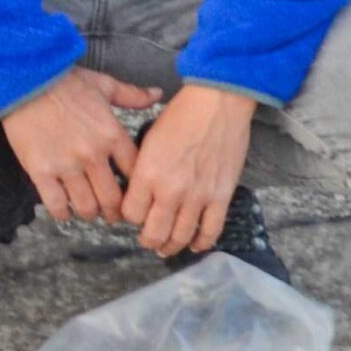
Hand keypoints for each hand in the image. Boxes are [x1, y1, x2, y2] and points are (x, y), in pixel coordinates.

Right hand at [0, 68, 161, 223]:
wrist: (27, 80)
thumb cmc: (64, 82)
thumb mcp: (104, 85)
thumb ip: (132, 95)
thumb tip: (156, 93)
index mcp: (112, 136)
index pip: (135, 175)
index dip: (138, 190)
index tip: (134, 195)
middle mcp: (92, 156)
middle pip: (113, 199)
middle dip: (115, 212)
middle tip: (114, 215)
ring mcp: (66, 166)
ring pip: (86, 206)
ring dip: (90, 213)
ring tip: (89, 211)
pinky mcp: (41, 171)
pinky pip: (56, 204)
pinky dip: (63, 213)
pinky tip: (64, 211)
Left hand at [120, 84, 254, 256]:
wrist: (218, 103)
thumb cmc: (181, 115)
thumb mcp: (148, 140)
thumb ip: (142, 170)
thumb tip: (138, 191)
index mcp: (147, 174)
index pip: (130, 214)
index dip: (129, 217)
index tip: (133, 214)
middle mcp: (170, 190)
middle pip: (153, 232)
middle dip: (148, 240)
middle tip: (147, 240)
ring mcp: (198, 196)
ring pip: (181, 236)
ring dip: (171, 246)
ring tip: (166, 248)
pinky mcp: (221, 196)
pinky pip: (211, 230)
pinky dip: (202, 242)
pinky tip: (195, 245)